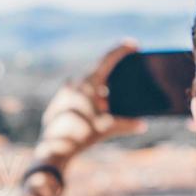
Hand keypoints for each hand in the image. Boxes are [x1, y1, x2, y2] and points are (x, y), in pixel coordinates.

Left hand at [33, 42, 146, 169]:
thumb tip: (142, 125)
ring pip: (89, 84)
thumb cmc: (81, 136)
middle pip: (99, 72)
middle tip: (126, 76)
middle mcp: (75, 82)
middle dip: (114, 76)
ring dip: (101, 90)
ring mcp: (66, 91)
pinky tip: (97, 110)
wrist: (54, 149)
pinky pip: (79, 94)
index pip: (108, 58)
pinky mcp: (60, 102)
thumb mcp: (107, 129)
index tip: (134, 45)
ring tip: (112, 100)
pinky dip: (91, 98)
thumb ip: (127, 125)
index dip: (122, 49)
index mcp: (88, 82)